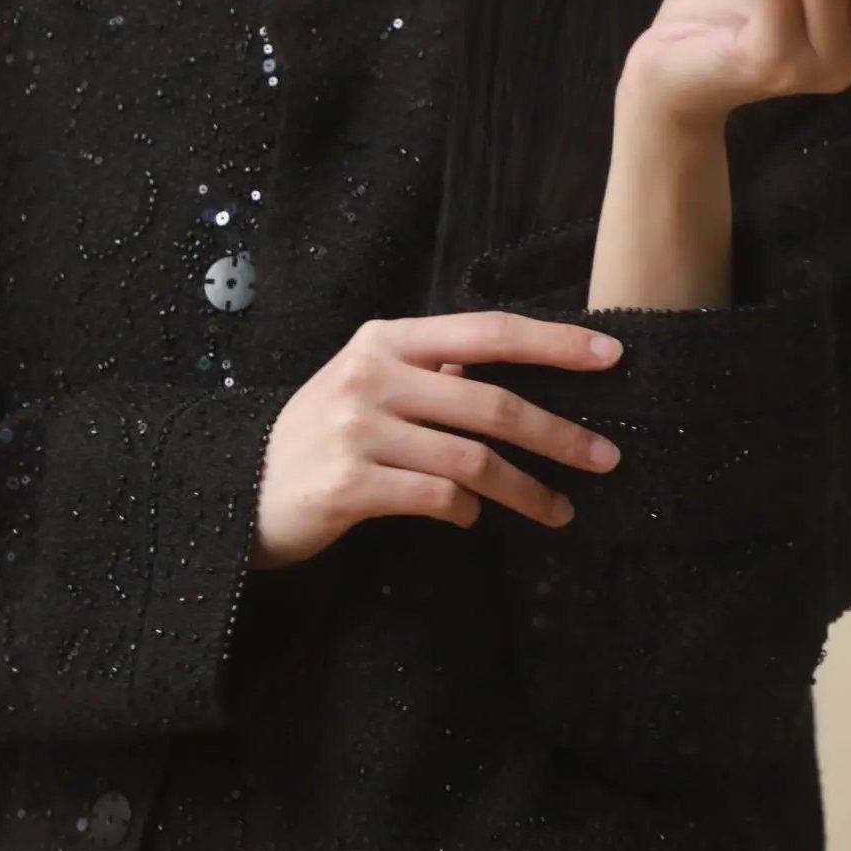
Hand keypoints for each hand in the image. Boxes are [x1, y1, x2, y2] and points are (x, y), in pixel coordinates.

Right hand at [251, 312, 625, 569]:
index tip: (611, 355)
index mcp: (385, 340)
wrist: (239, 489)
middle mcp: (372, 376)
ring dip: (526, 491)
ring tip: (559, 510)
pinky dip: (466, 513)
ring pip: (473, 460)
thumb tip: (510, 370)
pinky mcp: (350, 486)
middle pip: (492, 403)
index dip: (554, 342)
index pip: (487, 332)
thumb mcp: (368, 384)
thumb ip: (431, 371)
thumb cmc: (321, 437)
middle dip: (560, 434)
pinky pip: (437, 499)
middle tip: (607, 458)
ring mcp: (358, 430)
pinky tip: (471, 518)